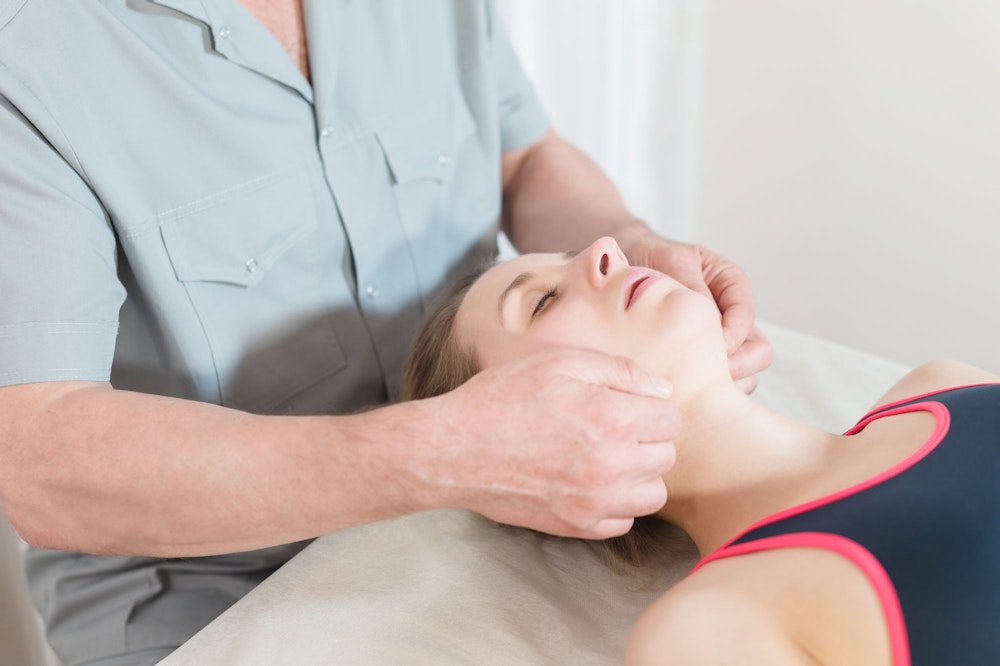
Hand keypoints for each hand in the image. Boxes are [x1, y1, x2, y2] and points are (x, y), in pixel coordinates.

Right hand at [416, 348, 679, 539]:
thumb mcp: (558, 362)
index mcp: (612, 418)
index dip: (651, 407)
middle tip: (613, 426)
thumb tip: (660, 390)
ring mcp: (595, 501)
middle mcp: (612, 465)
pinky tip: (591, 482)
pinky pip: (623, 521)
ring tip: (608, 456)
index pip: (671, 420)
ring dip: (639, 474)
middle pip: (666, 457)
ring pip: (653, 494)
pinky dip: (617, 503)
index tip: (627, 404)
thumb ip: (618, 371)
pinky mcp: (576, 524)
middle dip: (647, 438)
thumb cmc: (502, 398)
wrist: (455, 449)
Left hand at [622, 234, 772, 391]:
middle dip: (735, 368)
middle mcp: (732, 318)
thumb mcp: (670, 262)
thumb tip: (709, 321)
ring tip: (686, 387)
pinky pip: (717, 388)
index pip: (746, 317)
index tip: (705, 350)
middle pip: (758, 353)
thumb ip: (691, 285)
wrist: (618, 274)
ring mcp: (721, 344)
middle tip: (701, 378)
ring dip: (720, 387)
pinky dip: (703, 394)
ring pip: (744, 376)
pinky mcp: (704, 365)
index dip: (730, 338)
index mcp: (731, 285)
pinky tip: (676, 393)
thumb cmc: (648, 260)